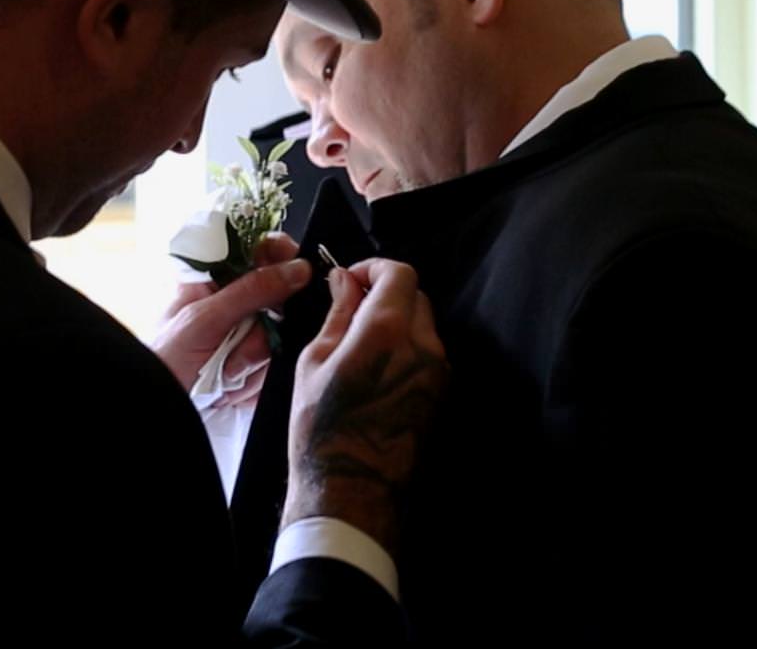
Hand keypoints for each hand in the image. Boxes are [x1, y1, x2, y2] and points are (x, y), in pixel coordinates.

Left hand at [151, 233, 309, 398]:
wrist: (159, 409)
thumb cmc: (164, 358)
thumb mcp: (205, 319)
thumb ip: (250, 291)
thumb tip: (298, 268)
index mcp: (217, 278)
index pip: (263, 251)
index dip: (284, 259)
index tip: (297, 273)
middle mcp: (236, 303)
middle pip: (281, 301)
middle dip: (261, 331)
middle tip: (233, 347)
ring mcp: (247, 335)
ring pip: (280, 337)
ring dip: (252, 361)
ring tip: (221, 372)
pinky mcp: (253, 366)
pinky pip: (274, 368)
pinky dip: (252, 382)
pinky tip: (228, 387)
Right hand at [284, 259, 446, 553]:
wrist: (351, 488)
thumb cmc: (321, 427)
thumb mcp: (315, 361)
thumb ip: (338, 313)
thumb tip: (344, 279)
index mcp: (388, 330)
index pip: (400, 273)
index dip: (374, 268)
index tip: (351, 279)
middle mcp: (423, 345)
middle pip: (415, 295)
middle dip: (386, 292)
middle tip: (352, 307)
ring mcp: (438, 371)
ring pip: (424, 323)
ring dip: (398, 319)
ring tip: (362, 342)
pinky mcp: (441, 392)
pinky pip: (428, 352)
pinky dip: (407, 345)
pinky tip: (378, 366)